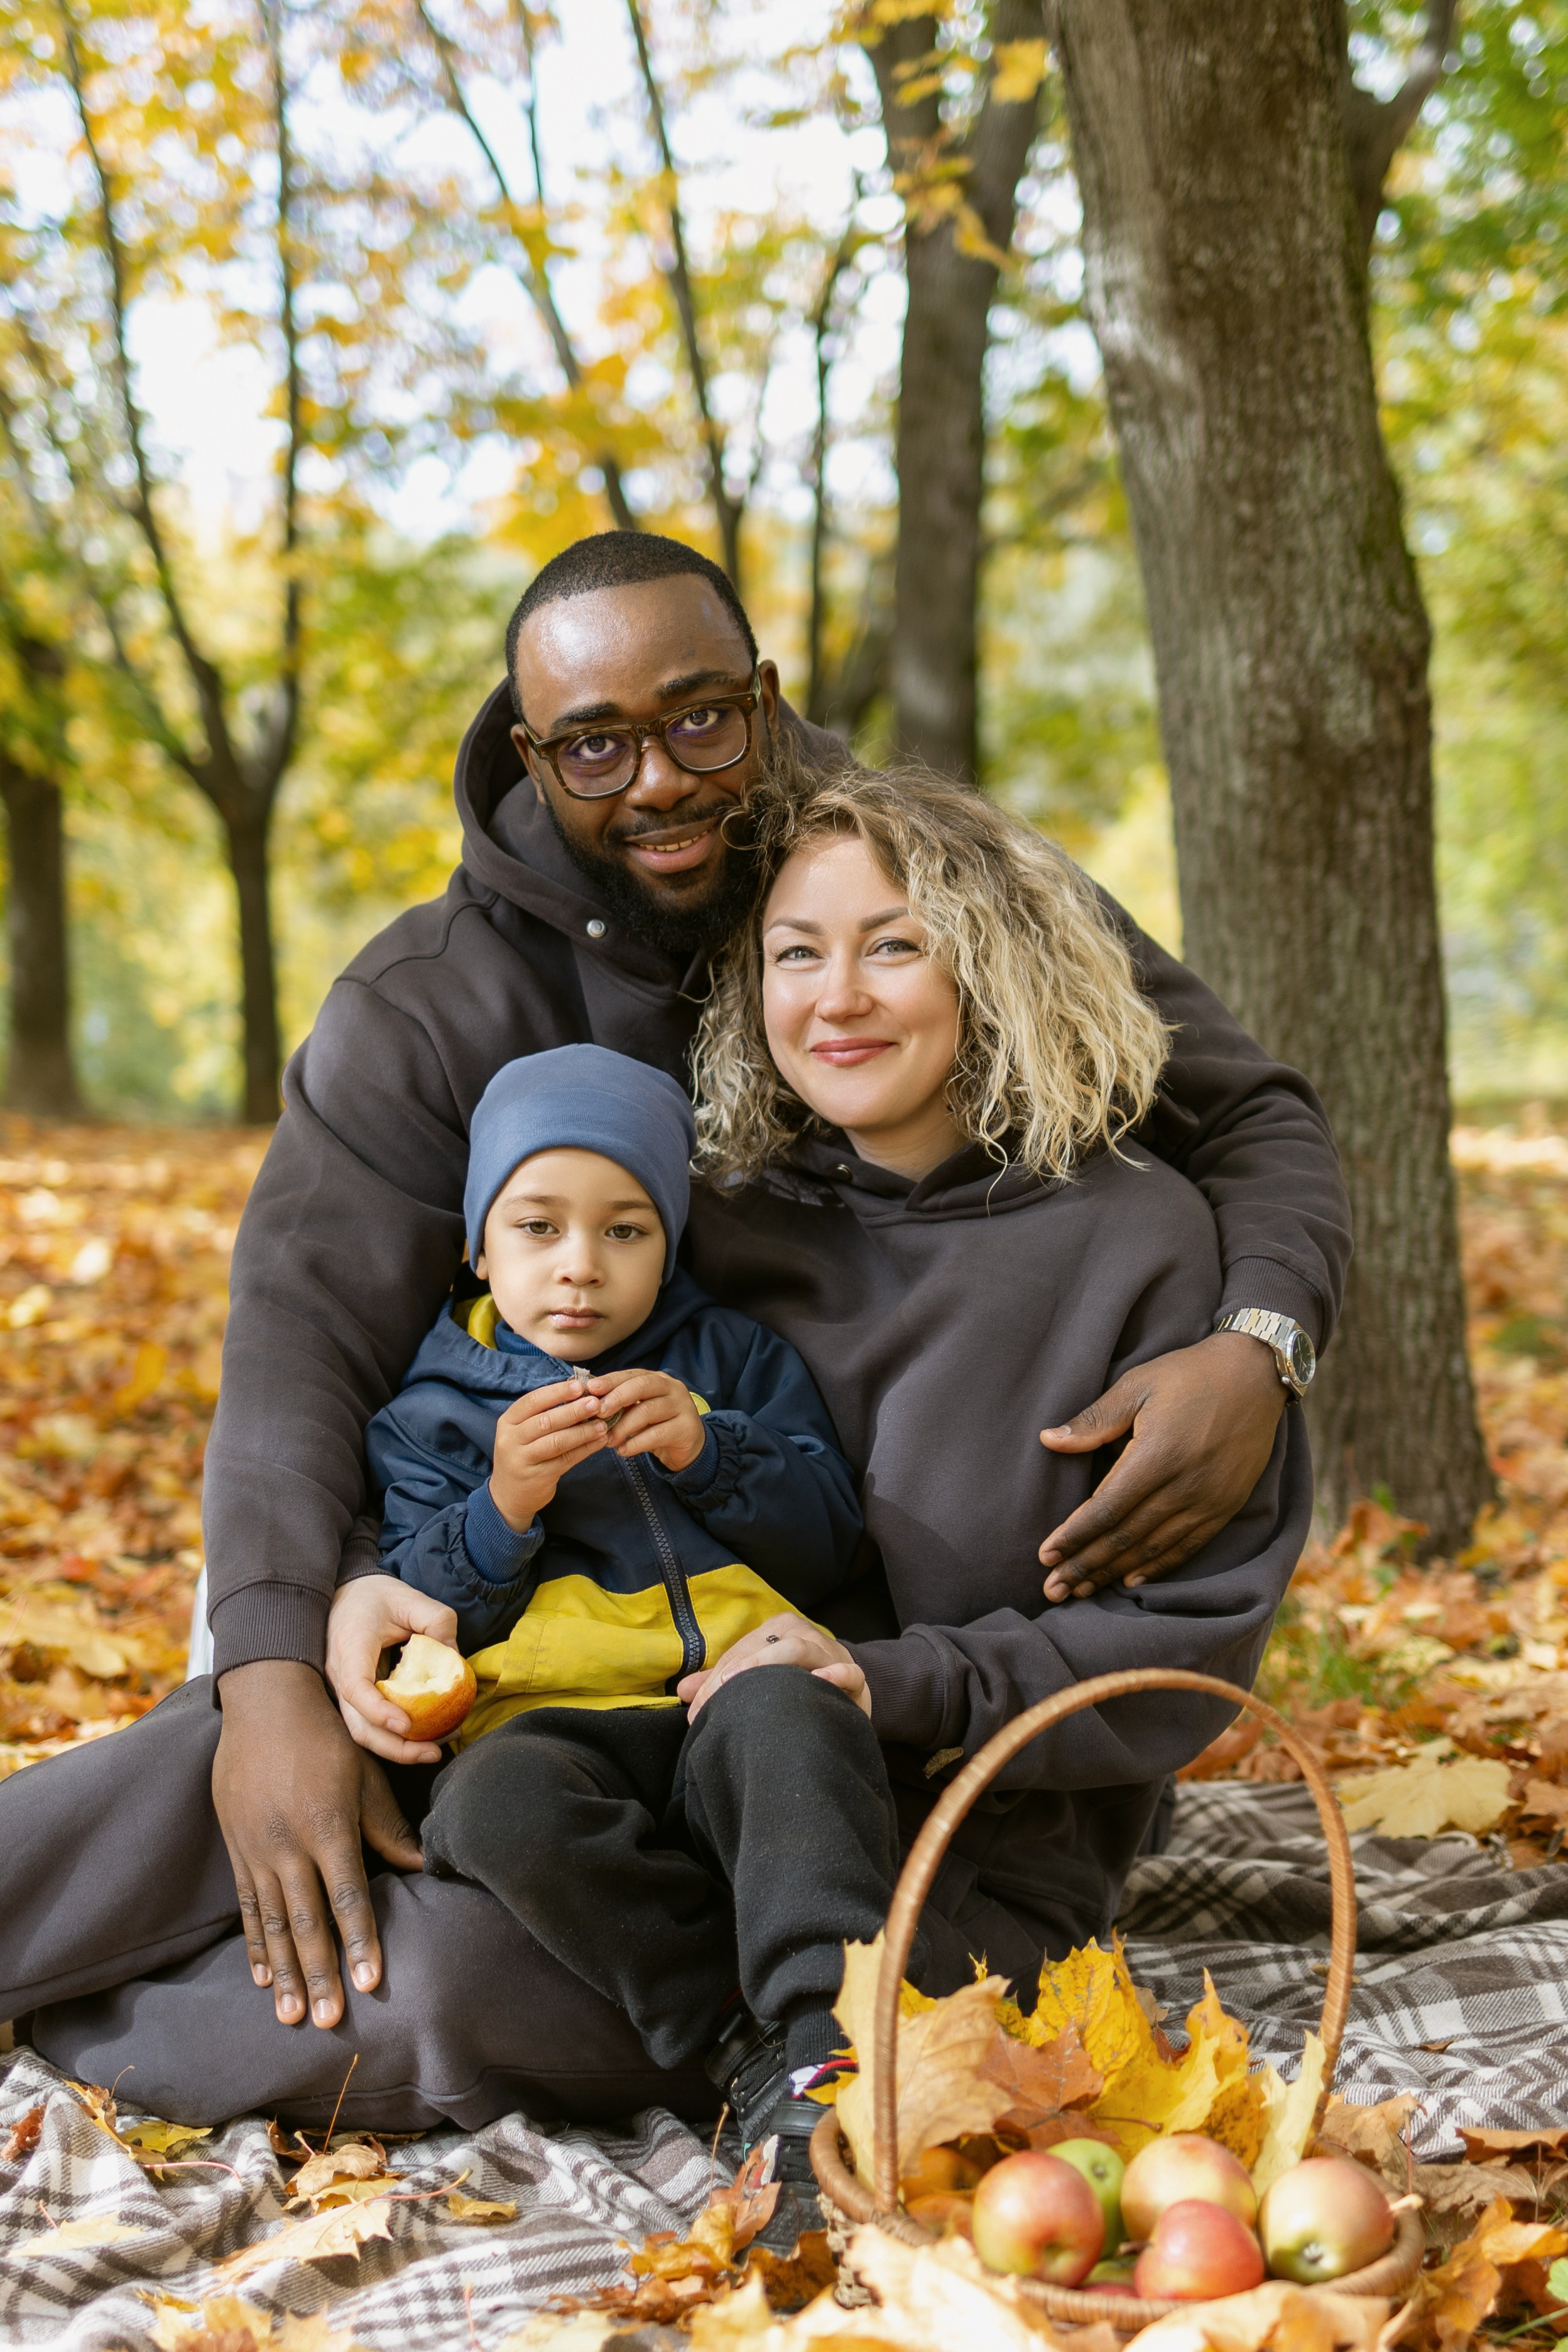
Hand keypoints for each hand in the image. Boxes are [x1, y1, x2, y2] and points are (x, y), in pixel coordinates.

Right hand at [212, 1660, 422, 2028]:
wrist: (265, 1705)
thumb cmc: (327, 1739)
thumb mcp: (365, 1777)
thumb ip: (389, 1829)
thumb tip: (425, 1868)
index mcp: (327, 1826)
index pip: (348, 1895)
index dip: (360, 1940)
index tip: (370, 1981)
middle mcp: (289, 1844)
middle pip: (307, 1921)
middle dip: (320, 1974)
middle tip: (328, 2020)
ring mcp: (258, 1849)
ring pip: (274, 1923)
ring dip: (284, 1973)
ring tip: (290, 2016)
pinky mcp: (237, 1848)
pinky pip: (247, 1906)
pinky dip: (254, 1944)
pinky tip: (259, 1977)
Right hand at [327, 1573, 459, 1764]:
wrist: (348, 1594)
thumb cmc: (377, 1595)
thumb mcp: (409, 1596)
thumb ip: (436, 1620)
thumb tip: (454, 1657)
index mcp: (350, 1647)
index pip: (355, 1687)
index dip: (378, 1711)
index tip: (406, 1725)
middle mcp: (340, 1675)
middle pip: (358, 1726)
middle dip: (394, 1748)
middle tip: (433, 1753)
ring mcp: (345, 1691)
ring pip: (364, 1732)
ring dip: (399, 1748)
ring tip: (437, 1749)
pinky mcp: (357, 1699)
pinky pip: (373, 1725)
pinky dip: (397, 1737)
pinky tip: (429, 1733)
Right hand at [491, 1375, 610, 1528]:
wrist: (509, 1495)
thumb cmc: (522, 1455)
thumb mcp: (522, 1432)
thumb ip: (543, 1414)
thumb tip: (579, 1393)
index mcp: (508, 1422)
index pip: (532, 1400)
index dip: (557, 1392)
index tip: (580, 1386)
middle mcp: (510, 1440)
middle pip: (546, 1421)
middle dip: (573, 1411)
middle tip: (596, 1403)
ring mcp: (522, 1460)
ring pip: (557, 1441)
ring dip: (583, 1431)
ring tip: (602, 1424)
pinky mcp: (537, 1477)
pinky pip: (566, 1460)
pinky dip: (585, 1449)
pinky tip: (599, 1441)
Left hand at [583, 1368, 706, 1471]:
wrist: (688, 1446)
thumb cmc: (657, 1425)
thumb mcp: (639, 1411)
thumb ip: (621, 1404)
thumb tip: (589, 1402)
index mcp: (658, 1379)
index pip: (632, 1374)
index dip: (611, 1380)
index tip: (591, 1388)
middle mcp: (672, 1388)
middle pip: (642, 1386)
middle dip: (617, 1397)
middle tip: (599, 1412)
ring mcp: (682, 1407)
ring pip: (648, 1410)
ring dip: (624, 1426)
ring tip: (608, 1439)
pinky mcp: (687, 1428)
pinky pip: (657, 1434)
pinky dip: (636, 1443)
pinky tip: (623, 1450)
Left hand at [676, 1610, 870, 1719]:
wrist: (850, 1684)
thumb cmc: (796, 1680)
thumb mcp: (759, 1675)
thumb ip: (723, 1681)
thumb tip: (683, 1691)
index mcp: (777, 1629)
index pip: (740, 1652)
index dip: (715, 1682)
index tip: (696, 1714)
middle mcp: (802, 1633)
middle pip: (765, 1648)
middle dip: (737, 1675)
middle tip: (716, 1706)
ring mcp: (830, 1651)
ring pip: (799, 1650)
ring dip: (772, 1665)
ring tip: (747, 1686)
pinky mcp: (855, 1674)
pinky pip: (848, 1671)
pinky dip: (834, 1675)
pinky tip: (819, 1682)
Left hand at [1038, 1331, 1286, 1599]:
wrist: (1255, 1375)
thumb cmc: (1188, 1375)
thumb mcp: (1137, 1385)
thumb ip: (1094, 1420)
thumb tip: (1047, 1440)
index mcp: (1157, 1456)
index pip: (1106, 1509)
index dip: (1074, 1536)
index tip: (1045, 1557)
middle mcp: (1183, 1486)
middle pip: (1125, 1537)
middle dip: (1085, 1565)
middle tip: (1053, 1589)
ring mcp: (1208, 1500)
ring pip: (1153, 1548)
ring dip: (1113, 1572)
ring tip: (1081, 1591)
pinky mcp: (1225, 1506)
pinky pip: (1187, 1547)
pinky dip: (1157, 1567)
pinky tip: (1131, 1580)